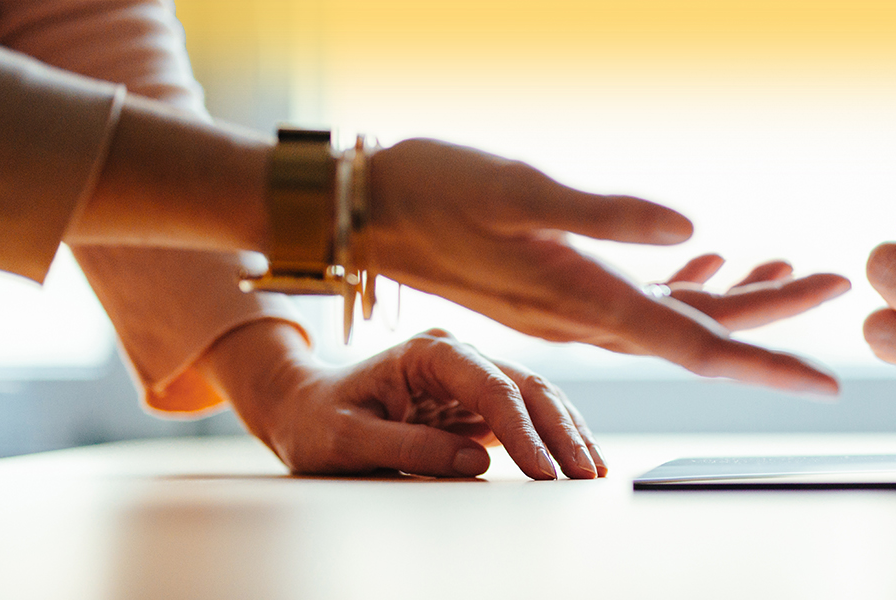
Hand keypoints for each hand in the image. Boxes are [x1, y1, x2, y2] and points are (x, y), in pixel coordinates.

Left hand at [209, 321, 602, 479]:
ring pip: (537, 397)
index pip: (491, 386)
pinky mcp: (476, 402)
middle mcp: (457, 355)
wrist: (303, 407)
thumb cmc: (317, 419)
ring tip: (592, 471)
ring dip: (567, 433)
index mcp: (427, 352)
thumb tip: (474, 460)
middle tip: (585, 474)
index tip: (544, 469)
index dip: (523, 429)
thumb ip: (410, 447)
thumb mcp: (348, 439)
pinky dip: (553, 437)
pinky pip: (527, 415)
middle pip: (527, 386)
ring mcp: (471, 376)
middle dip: (561, 431)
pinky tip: (575, 460)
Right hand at [362, 139, 840, 393]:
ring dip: (738, 298)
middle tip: (833, 282)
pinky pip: (640, 298)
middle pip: (702, 332)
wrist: (365, 209)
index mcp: (589, 301)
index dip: (768, 362)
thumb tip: (693, 230)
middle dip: (775, 314)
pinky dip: (686, 282)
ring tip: (789, 271)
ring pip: (676, 316)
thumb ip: (610, 215)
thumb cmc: (437, 189)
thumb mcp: (524, 190)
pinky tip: (712, 260)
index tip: (824, 380)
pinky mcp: (560, 287)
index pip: (699, 345)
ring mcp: (574, 307)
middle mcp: (587, 318)